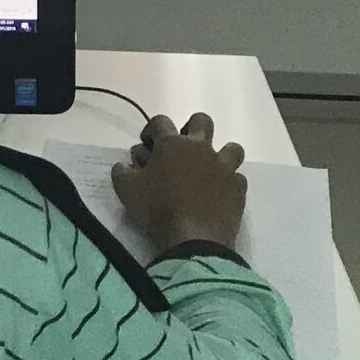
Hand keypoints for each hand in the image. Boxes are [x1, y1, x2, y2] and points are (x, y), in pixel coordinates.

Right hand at [112, 112, 245, 250]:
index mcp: (172, 144)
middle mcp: (201, 148)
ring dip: (220, 155)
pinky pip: (237, 177)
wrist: (194, 239)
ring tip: (209, 171)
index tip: (148, 145)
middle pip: (202, 121)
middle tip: (182, 151)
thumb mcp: (126, 190)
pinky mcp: (238, 187)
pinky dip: (229, 183)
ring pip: (231, 147)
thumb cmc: (157, 210)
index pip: (160, 121)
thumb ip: (121, 171)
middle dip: (191, 129)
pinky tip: (219, 194)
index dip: (151, 130)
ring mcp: (224, 167)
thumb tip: (124, 165)